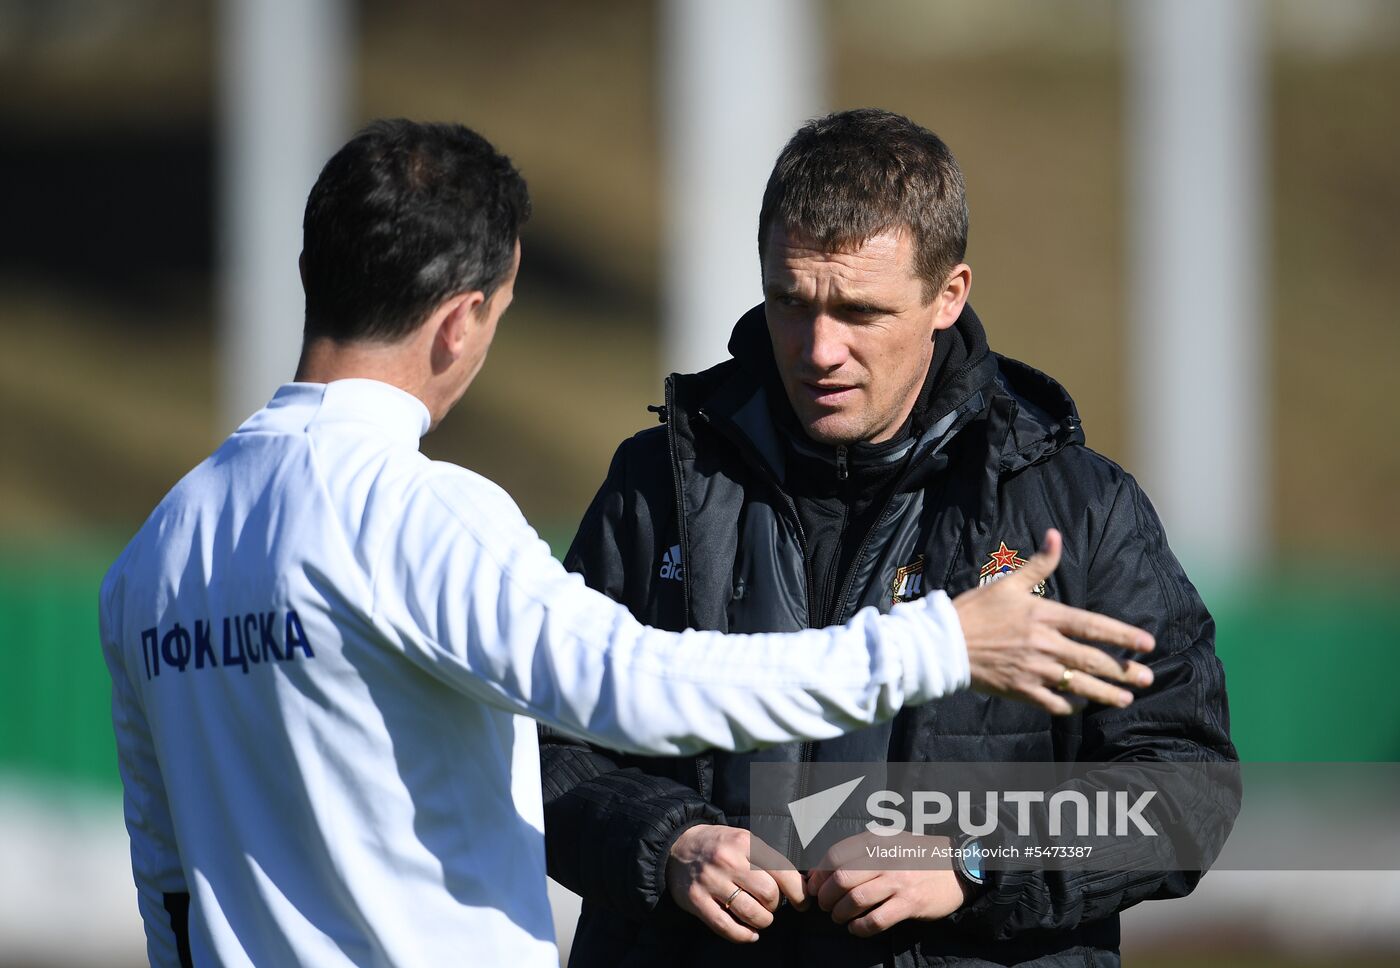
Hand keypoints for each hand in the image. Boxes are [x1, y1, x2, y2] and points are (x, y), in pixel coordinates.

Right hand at [665, 823, 807, 942]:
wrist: (677, 846)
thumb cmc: (720, 846)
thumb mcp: (744, 840)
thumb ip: (769, 859)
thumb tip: (801, 884)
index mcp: (744, 842)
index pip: (781, 871)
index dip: (797, 892)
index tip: (802, 903)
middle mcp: (727, 860)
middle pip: (768, 894)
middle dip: (775, 906)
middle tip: (770, 905)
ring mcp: (710, 881)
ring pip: (750, 913)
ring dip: (762, 922)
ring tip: (761, 918)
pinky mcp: (696, 900)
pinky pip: (726, 927)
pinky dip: (743, 935)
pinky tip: (750, 934)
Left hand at [805, 833, 969, 936]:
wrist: (956, 866)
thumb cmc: (915, 855)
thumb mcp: (888, 841)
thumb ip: (859, 851)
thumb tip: (821, 869)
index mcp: (876, 840)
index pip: (835, 855)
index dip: (819, 874)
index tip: (813, 886)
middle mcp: (885, 857)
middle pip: (841, 878)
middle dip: (826, 896)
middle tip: (825, 905)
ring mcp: (898, 880)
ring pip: (856, 899)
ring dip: (840, 913)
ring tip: (839, 917)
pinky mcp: (910, 903)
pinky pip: (876, 920)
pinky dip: (860, 928)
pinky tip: (856, 928)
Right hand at [953, 528, 1155, 714]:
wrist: (945, 642)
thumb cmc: (976, 610)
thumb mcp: (1008, 583)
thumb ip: (1039, 564)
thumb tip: (1055, 535)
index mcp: (1044, 616)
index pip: (1093, 626)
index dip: (1122, 635)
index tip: (1147, 644)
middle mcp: (1044, 644)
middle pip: (1092, 659)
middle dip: (1123, 671)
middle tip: (1147, 678)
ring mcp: (1034, 669)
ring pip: (1078, 684)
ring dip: (1105, 693)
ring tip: (1125, 699)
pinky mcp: (1021, 690)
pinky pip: (1052, 702)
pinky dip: (1069, 705)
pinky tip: (1079, 705)